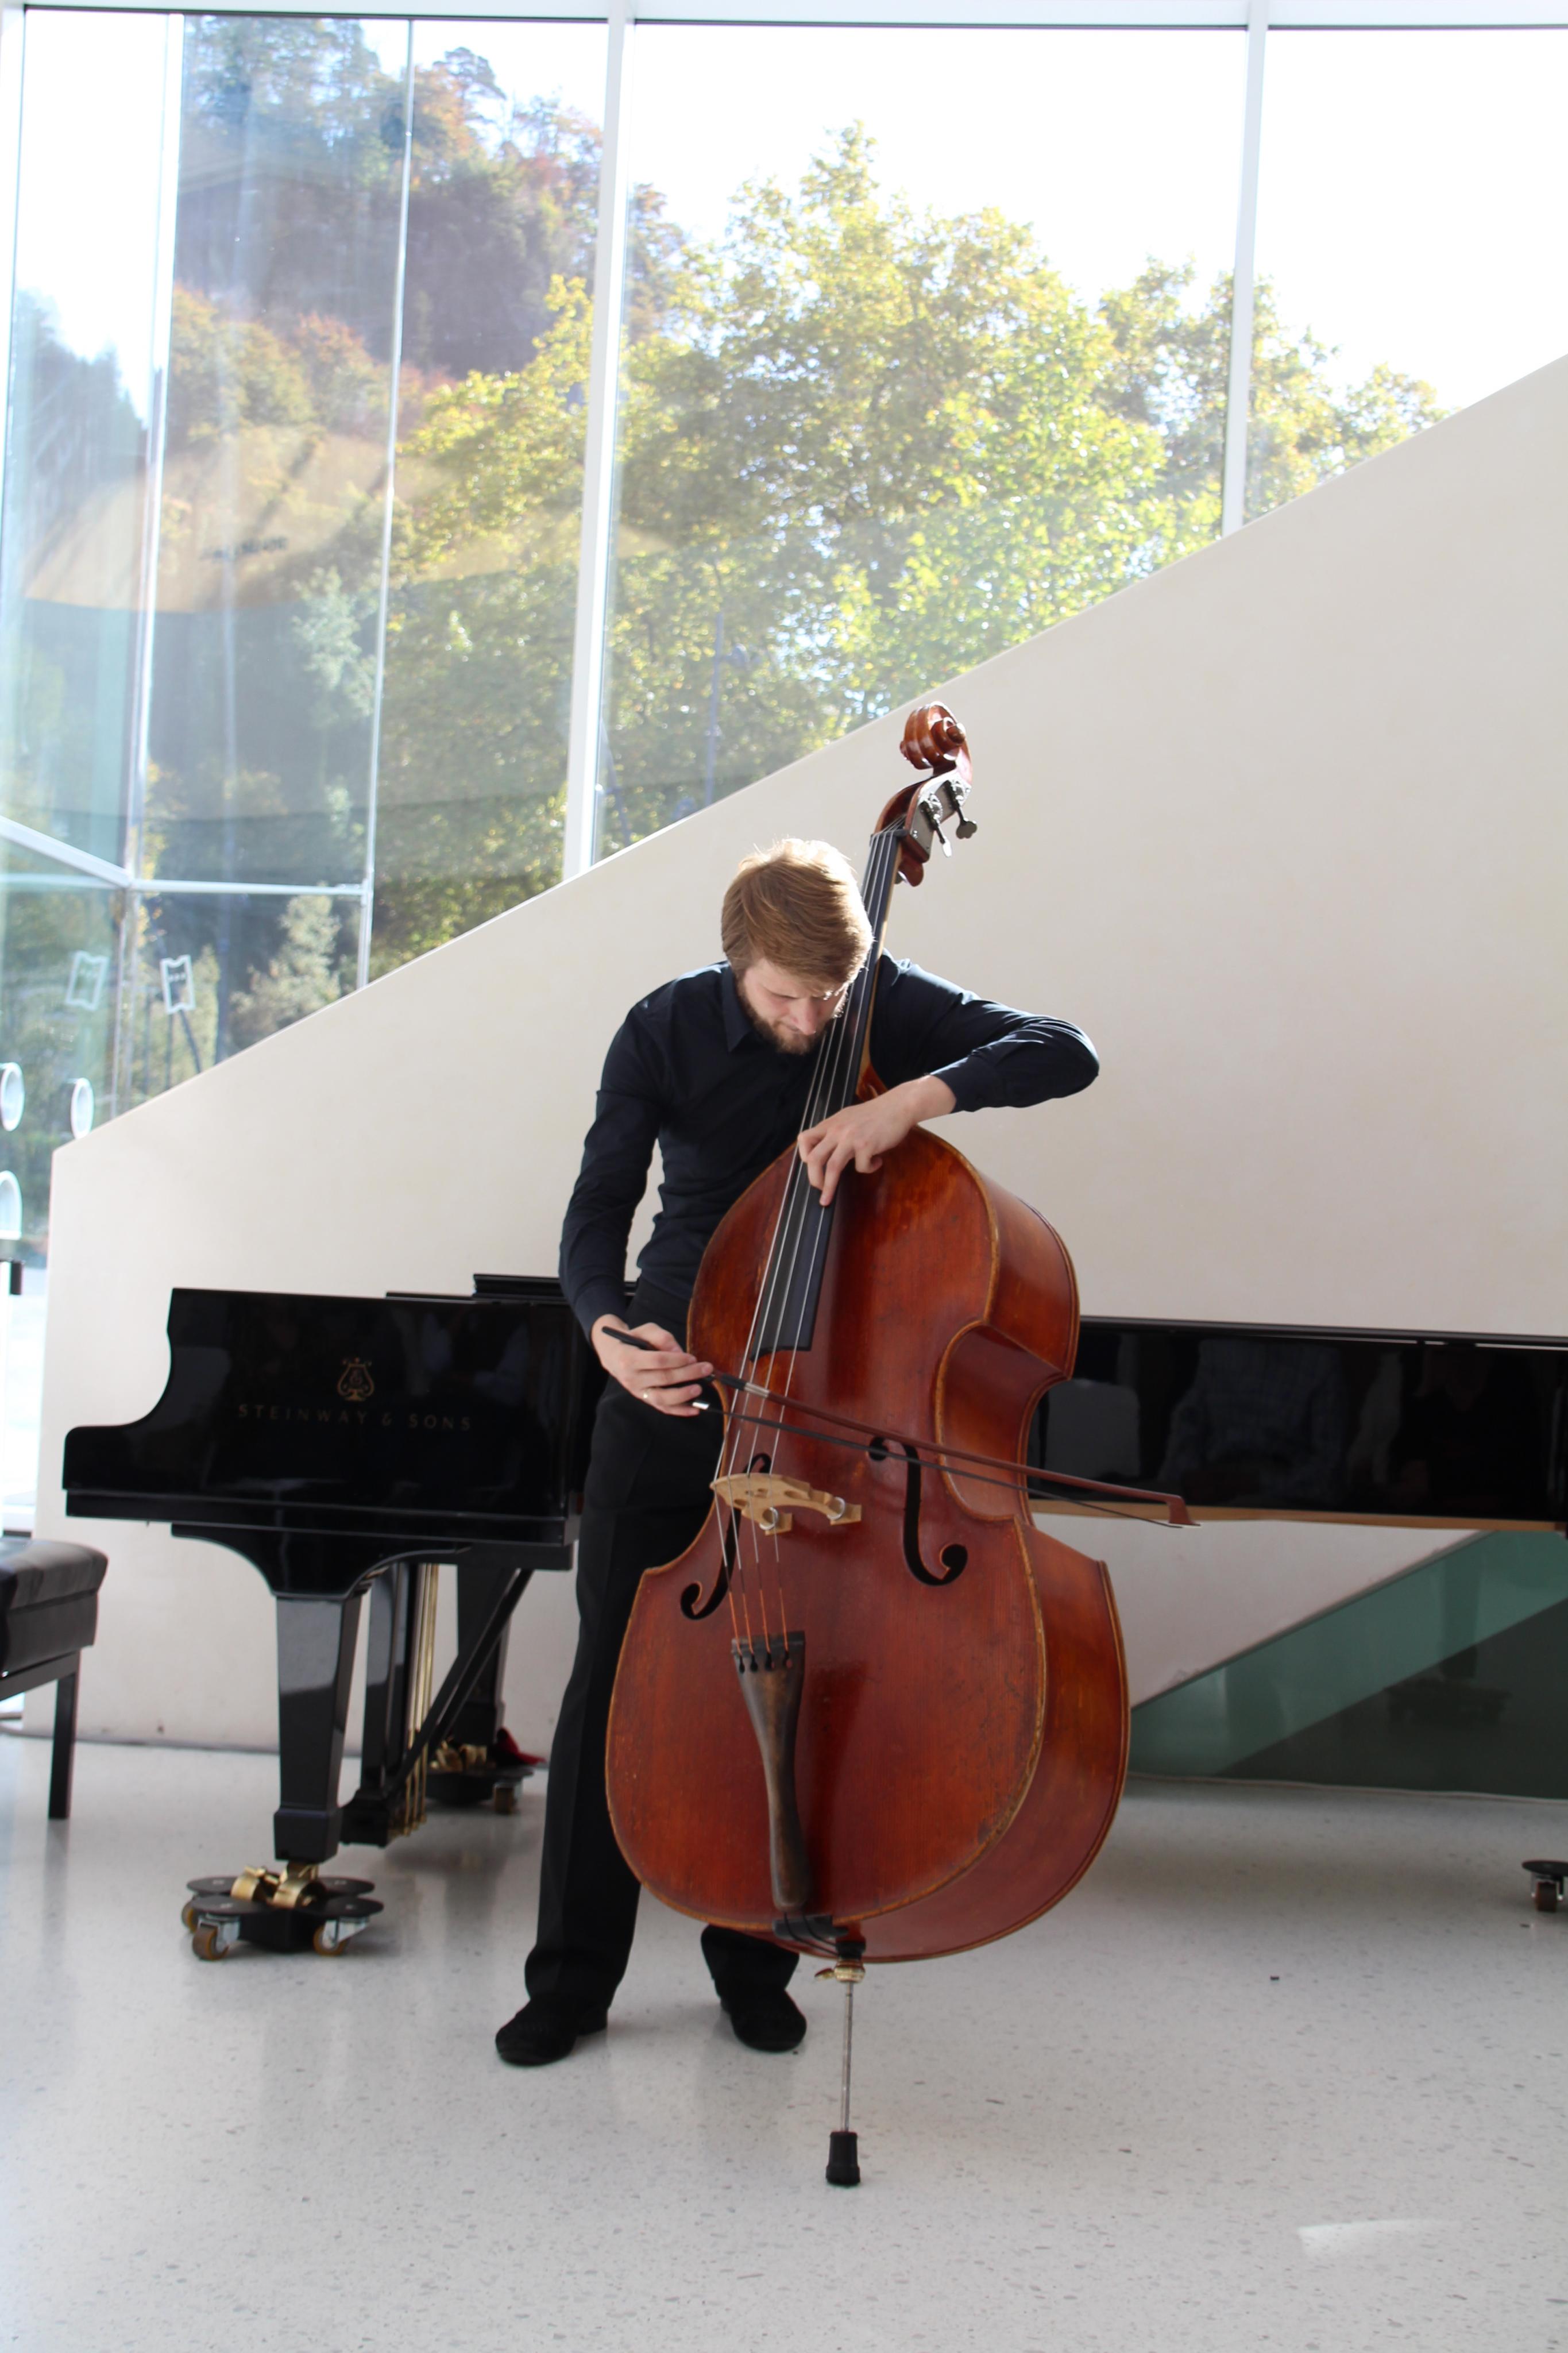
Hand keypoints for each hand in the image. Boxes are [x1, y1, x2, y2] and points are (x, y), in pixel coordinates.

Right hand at [592, 1316, 713, 1416]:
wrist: (614, 1356)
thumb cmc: (633, 1341)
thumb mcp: (644, 1331)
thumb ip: (661, 1337)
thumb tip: (679, 1352)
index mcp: (629, 1358)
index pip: (657, 1361)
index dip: (677, 1360)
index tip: (692, 1357)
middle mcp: (631, 1378)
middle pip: (663, 1378)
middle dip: (687, 1374)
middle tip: (706, 1369)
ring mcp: (637, 1392)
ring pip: (662, 1398)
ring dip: (683, 1395)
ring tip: (698, 1389)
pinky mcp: (644, 1399)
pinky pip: (662, 1408)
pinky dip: (679, 1411)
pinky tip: (695, 1410)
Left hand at [797, 1074, 955, 1205]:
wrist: (898, 1105)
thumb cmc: (876, 1114)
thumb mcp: (848, 1118)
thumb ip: (836, 1132)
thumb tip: (828, 1152)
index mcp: (831, 1124)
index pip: (804, 1139)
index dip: (804, 1155)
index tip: (810, 1166)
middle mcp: (837, 1130)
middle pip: (813, 1158)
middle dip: (813, 1179)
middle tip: (817, 1190)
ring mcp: (851, 1138)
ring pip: (832, 1167)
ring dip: (828, 1187)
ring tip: (827, 1199)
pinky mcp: (866, 1145)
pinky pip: (861, 1167)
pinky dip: (868, 1169)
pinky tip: (876, 1162)